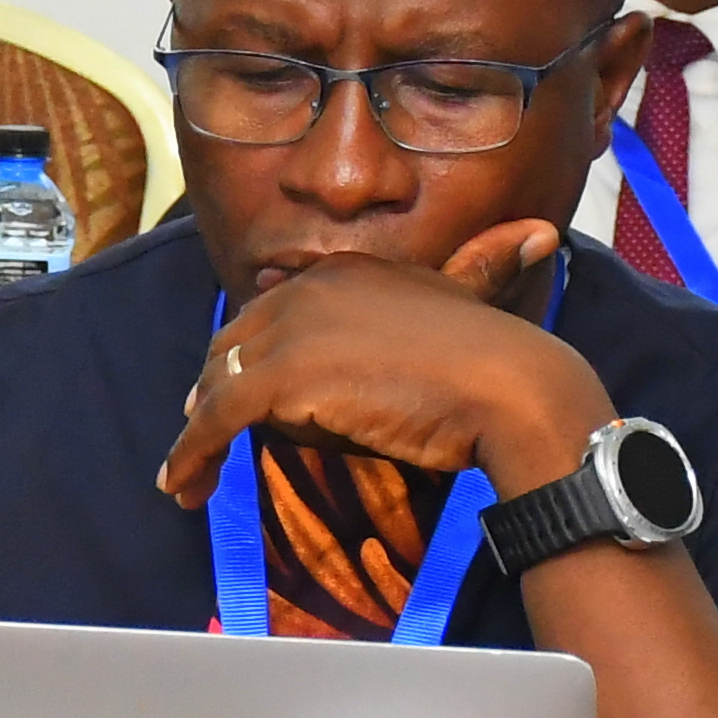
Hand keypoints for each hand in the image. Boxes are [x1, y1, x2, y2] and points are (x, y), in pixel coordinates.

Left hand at [159, 229, 608, 509]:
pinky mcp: (283, 376)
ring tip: (186, 479)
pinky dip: (192, 453)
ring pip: (220, 384)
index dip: (244, 355)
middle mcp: (308, 289)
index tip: (226, 389)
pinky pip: (217, 417)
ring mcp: (292, 329)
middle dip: (212, 391)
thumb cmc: (498, 362)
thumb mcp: (468, 306)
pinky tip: (180, 485)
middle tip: (199, 433)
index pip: (269, 315)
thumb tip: (537, 232)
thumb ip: (468, 276)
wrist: (512, 387)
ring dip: (196, 433)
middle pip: (235, 346)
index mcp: (344, 271)